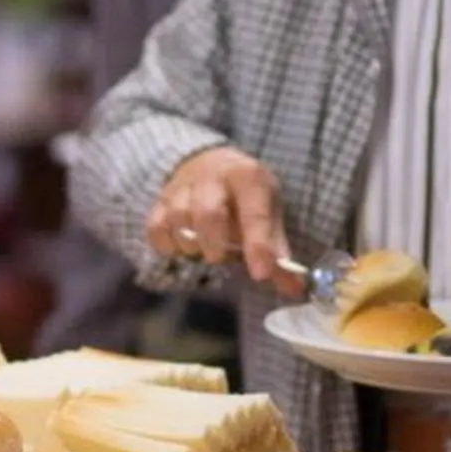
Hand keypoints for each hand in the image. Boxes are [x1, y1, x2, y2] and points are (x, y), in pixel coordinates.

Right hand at [146, 146, 290, 285]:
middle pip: (207, 213)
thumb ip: (277, 250)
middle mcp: (213, 176)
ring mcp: (183, 187)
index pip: (254, 214)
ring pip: (178, 218)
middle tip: (220, 258)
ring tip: (202, 250)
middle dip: (214, 245)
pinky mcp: (160, 200)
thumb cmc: (245, 195)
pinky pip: (155, 227)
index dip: (258, 246)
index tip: (260, 274)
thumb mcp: (268, 211)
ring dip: (190, 245)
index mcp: (248, 177)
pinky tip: (180, 247)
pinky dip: (166, 245)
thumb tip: (295, 288)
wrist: (211, 163)